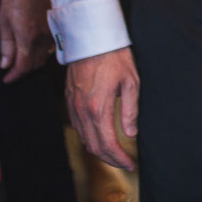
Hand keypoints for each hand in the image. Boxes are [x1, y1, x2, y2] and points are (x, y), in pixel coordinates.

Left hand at [0, 0, 53, 83]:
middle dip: (22, 71)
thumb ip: (6, 45)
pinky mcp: (56, 28)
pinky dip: (40, 54)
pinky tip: (32, 50)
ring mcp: (51, 33)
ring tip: (21, 62)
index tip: (7, 79)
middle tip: (11, 71)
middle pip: (34, 64)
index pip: (23, 65)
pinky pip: (49, 48)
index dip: (14, 75)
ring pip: (43, 57)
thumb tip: (5, 64)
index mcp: (27, 36)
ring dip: (32, 63)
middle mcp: (42, 38)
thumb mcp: (4, 21)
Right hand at [66, 47, 139, 170]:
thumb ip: (130, 111)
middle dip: (109, 159)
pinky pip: (76, 126)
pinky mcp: (69, 99)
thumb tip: (131, 134)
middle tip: (124, 162)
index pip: (108, 144)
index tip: (130, 164)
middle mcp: (82, 110)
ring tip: (114, 152)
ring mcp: (73, 105)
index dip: (119, 159)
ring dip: (98, 149)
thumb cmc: (115, 56)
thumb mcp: (132, 82)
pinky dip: (88, 136)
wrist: (92, 38)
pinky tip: (99, 134)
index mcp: (99, 108)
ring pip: (83, 138)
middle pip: (93, 146)